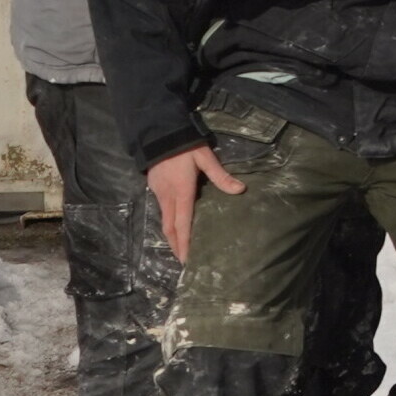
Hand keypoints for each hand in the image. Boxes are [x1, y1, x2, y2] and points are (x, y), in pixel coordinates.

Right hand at [145, 145, 243, 261]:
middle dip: (176, 246)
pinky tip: (176, 227)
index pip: (182, 223)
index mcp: (181, 191)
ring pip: (164, 221)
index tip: (187, 259)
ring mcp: (159, 193)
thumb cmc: (185, 146)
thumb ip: (221, 175)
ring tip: (181, 249)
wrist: (159, 133)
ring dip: (172, 236)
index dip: (185, 243)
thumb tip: (240, 190)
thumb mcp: (205, 157)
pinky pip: (162, 211)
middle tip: (184, 262)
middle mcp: (168, 197)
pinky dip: (169, 224)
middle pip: (169, 228)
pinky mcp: (155, 189)